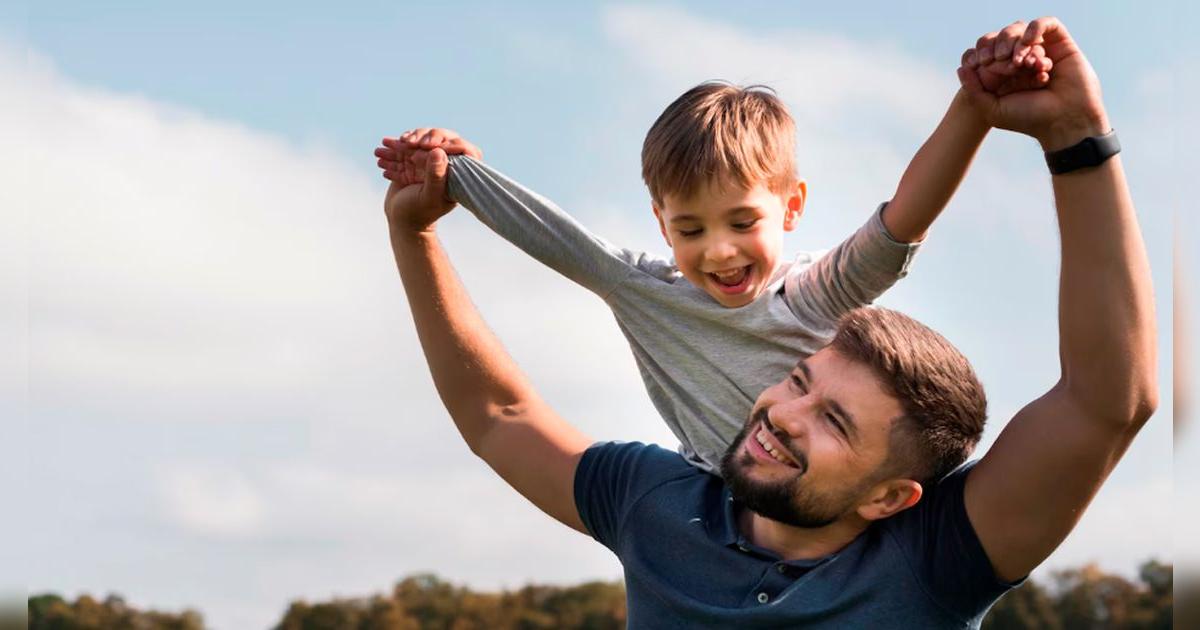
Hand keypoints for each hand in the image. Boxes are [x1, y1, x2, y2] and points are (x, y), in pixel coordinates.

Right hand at [375, 128, 482, 232]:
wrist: (403, 223)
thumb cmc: (419, 213)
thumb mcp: (429, 196)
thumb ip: (435, 176)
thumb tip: (439, 151)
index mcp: (455, 173)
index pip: (459, 148)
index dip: (444, 140)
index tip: (427, 145)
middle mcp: (443, 166)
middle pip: (435, 139)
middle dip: (418, 137)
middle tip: (405, 143)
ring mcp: (426, 164)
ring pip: (415, 144)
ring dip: (397, 145)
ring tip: (381, 151)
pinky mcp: (411, 166)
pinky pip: (402, 152)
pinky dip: (390, 152)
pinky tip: (379, 154)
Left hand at [957, 17, 1108, 149]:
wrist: (1064, 121)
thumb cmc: (1029, 119)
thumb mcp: (992, 109)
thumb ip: (973, 90)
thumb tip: (961, 67)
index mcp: (1005, 73)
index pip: (987, 51)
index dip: (981, 52)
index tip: (980, 63)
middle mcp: (1023, 60)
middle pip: (1003, 38)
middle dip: (998, 45)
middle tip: (1000, 59)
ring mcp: (1042, 50)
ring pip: (1022, 30)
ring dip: (1016, 42)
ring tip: (1020, 62)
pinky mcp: (1062, 44)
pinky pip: (1047, 24)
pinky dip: (1035, 28)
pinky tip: (1030, 42)